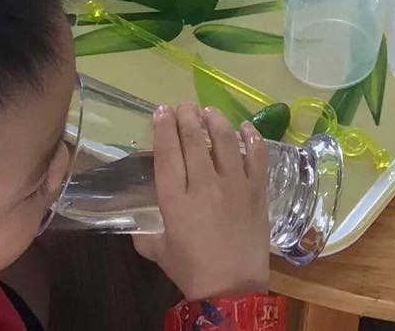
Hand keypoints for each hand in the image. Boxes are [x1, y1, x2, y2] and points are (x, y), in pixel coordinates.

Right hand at [129, 106, 271, 301]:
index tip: (161, 112)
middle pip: (193, 140)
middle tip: (183, 106)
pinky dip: (251, 137)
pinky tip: (245, 127)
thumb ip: (145, 233)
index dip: (163, 128)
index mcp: (175, 201)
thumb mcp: (159, 252)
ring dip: (215, 121)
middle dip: (186, 117)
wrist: (233, 288)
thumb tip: (137, 222)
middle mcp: (204, 186)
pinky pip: (256, 155)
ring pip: (225, 140)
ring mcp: (234, 185)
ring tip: (209, 112)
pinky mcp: (257, 190)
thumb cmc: (193, 271)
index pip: (167, 153)